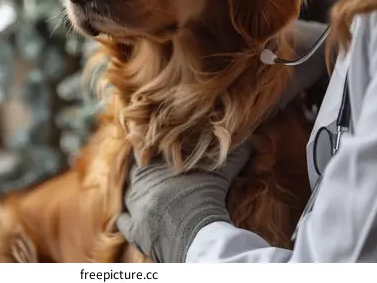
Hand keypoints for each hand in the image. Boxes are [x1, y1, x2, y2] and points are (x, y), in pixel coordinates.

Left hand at [116, 142, 251, 262]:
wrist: (197, 235)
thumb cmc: (207, 199)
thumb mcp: (220, 173)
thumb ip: (233, 154)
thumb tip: (253, 141)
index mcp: (153, 165)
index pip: (145, 148)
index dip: (152, 147)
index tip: (160, 149)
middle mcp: (139, 183)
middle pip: (136, 171)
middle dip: (145, 170)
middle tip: (158, 171)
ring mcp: (135, 207)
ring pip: (129, 194)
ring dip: (137, 192)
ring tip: (150, 192)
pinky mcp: (134, 231)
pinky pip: (123, 221)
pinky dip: (127, 219)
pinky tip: (133, 216)